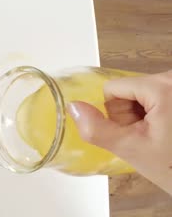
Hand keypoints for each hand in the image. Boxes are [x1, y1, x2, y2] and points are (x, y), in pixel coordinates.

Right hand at [68, 71, 171, 194]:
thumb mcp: (131, 149)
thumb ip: (98, 128)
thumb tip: (73, 107)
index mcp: (162, 86)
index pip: (113, 89)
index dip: (116, 114)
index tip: (137, 132)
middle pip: (127, 89)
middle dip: (131, 114)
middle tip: (150, 137)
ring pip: (140, 93)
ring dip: (143, 115)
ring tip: (161, 136)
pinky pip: (155, 96)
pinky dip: (157, 113)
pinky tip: (167, 131)